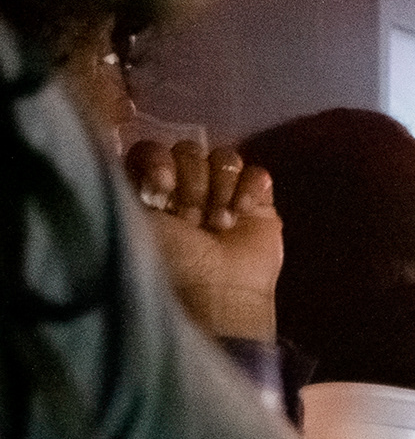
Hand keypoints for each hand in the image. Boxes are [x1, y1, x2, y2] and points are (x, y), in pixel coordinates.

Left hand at [125, 137, 279, 338]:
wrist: (219, 291)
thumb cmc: (173, 261)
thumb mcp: (138, 218)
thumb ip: (132, 178)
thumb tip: (135, 149)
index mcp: (151, 188)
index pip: (153, 148)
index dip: (158, 161)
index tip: (162, 190)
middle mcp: (186, 186)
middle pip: (190, 150)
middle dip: (192, 184)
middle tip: (192, 220)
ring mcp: (224, 192)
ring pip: (224, 157)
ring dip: (220, 189)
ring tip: (220, 224)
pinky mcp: (259, 202)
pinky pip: (256, 173)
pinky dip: (250, 189)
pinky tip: (243, 213)